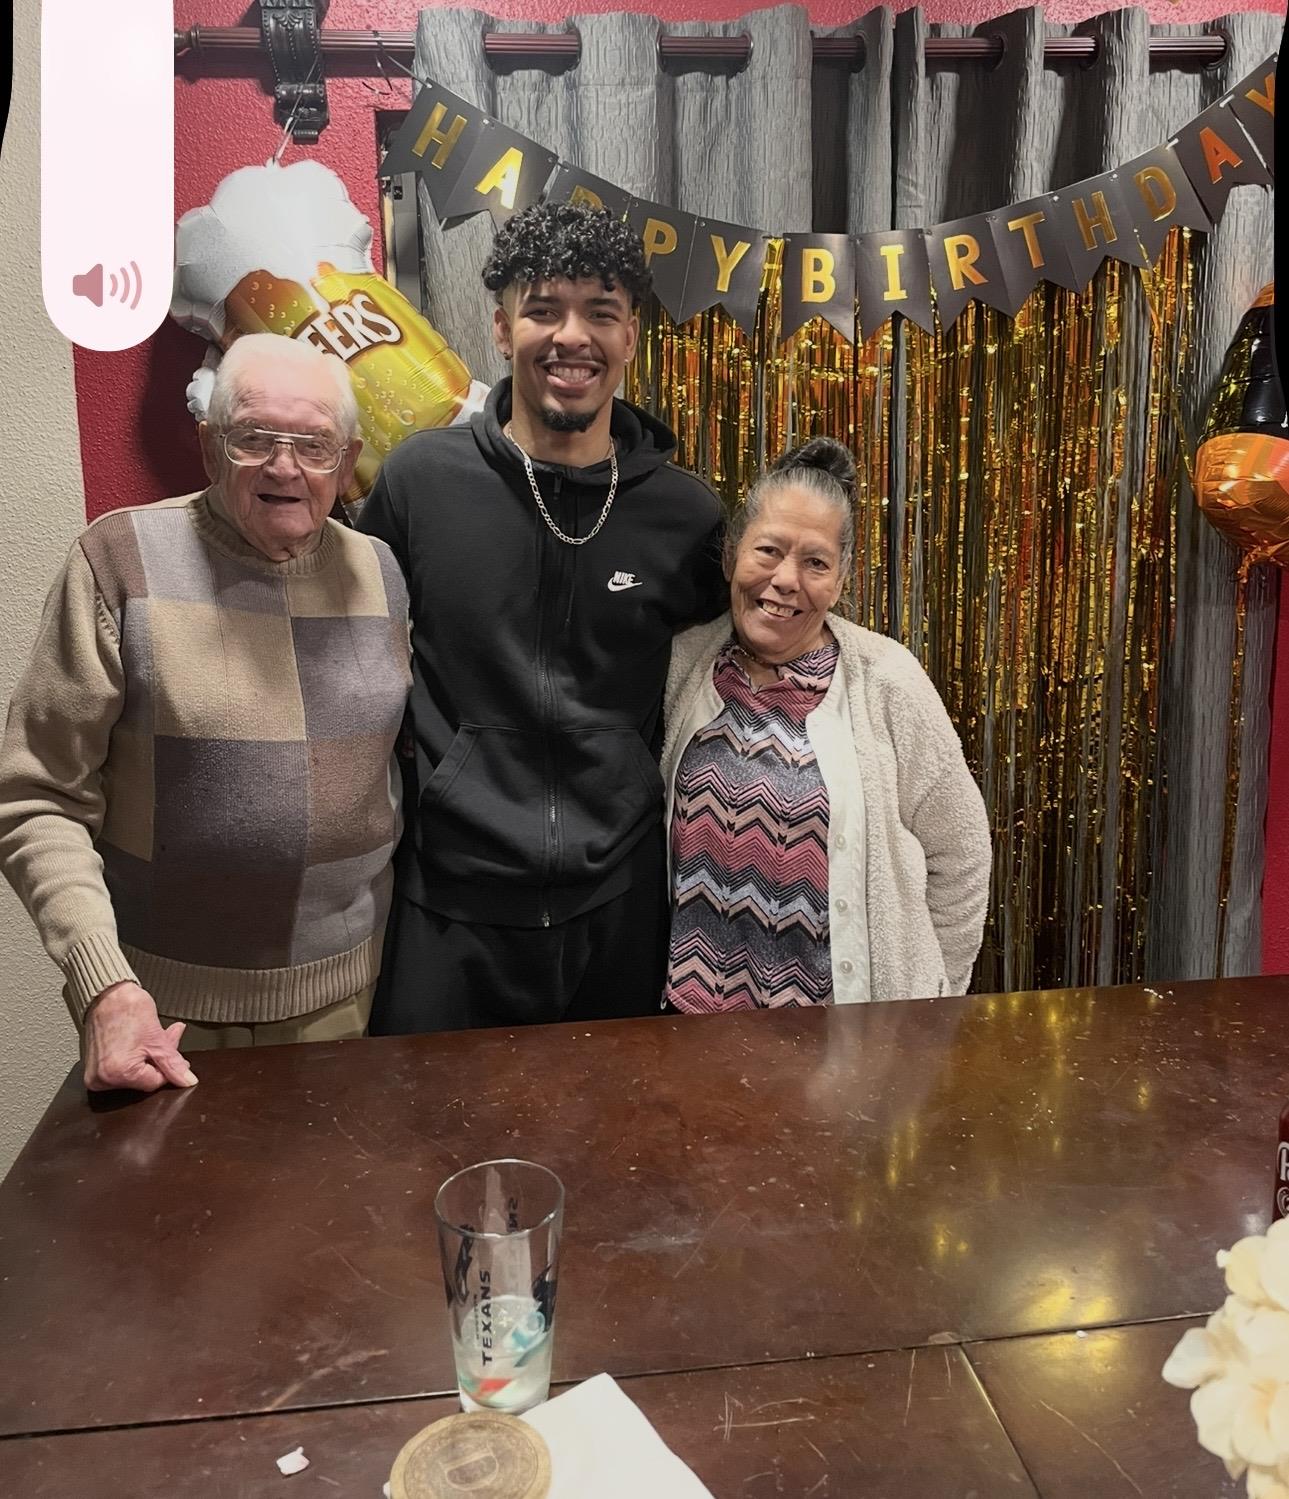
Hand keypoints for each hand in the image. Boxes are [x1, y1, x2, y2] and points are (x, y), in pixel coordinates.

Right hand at [82, 981, 197, 1092]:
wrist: (106, 993)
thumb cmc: (127, 1009)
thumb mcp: (157, 1039)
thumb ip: (174, 1064)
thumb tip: (187, 1081)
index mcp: (117, 1074)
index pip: (155, 1083)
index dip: (169, 1066)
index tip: (175, 1053)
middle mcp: (102, 1079)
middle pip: (143, 1079)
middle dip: (158, 1059)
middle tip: (167, 1039)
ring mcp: (95, 1075)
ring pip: (133, 1074)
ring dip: (147, 1056)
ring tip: (152, 1037)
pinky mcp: (92, 1068)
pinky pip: (119, 1069)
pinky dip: (132, 1057)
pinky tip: (139, 1042)